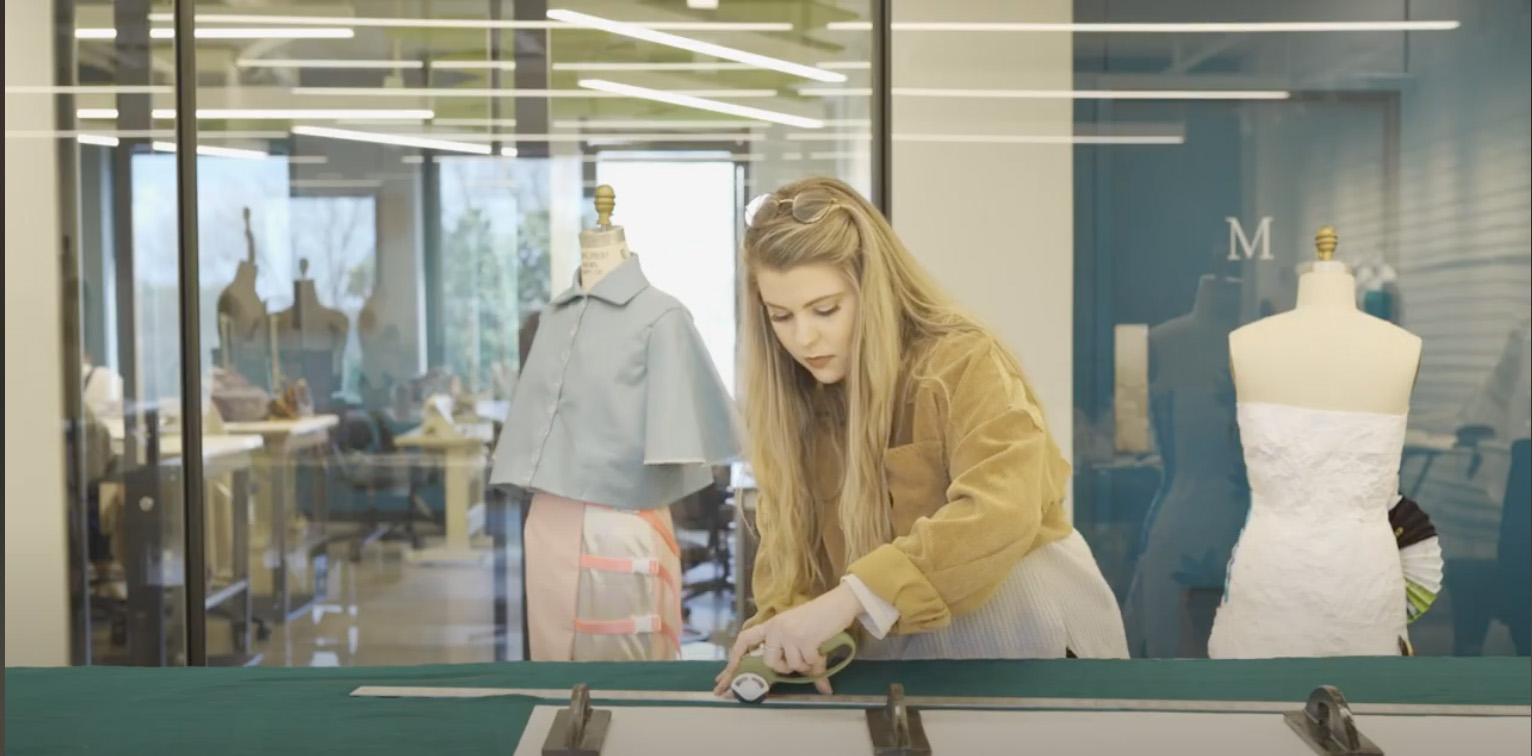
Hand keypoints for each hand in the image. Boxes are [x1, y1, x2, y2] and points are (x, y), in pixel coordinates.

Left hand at [713, 584, 861, 696]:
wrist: (838, 603)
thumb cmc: (819, 617)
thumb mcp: (798, 630)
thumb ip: (792, 650)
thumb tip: (799, 678)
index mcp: (771, 625)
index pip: (745, 639)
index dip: (735, 657)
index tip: (726, 674)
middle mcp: (776, 628)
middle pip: (770, 661)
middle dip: (784, 668)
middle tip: (799, 662)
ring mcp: (789, 634)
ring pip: (791, 665)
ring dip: (805, 665)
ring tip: (814, 653)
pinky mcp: (804, 640)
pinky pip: (807, 663)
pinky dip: (817, 664)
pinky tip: (821, 653)